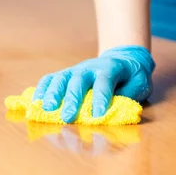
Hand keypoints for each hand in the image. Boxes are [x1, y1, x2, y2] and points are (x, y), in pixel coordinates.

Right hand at [32, 45, 154, 122]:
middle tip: (68, 117)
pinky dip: (42, 90)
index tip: (98, 115)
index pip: (105, 81)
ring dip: (53, 94)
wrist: (124, 58)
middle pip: (79, 80)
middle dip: (73, 99)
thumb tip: (115, 111)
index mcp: (112, 68)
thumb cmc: (132, 76)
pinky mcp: (67, 74)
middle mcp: (91, 67)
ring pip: (62, 78)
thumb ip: (129, 95)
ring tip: (47, 109)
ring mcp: (76, 69)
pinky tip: (36, 103)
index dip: (101, 97)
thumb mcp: (140, 83)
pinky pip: (51, 79)